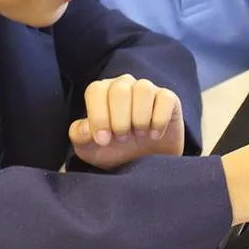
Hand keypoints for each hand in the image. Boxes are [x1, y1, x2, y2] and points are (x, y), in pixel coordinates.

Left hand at [69, 75, 184, 170]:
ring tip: (139, 134)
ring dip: (139, 118)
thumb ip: (79, 136)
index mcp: (102, 92)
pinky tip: (154, 134)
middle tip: (122, 138)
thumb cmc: (115, 151)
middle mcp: (124, 85)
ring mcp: (147, 89)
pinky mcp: (169, 98)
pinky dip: (159, 120)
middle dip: (120, 120)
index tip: (103, 140)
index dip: (98, 116)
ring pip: (143, 89)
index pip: (96, 90)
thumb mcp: (91, 149)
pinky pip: (165, 99)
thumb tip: (85, 127)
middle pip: (119, 89)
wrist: (146, 163)